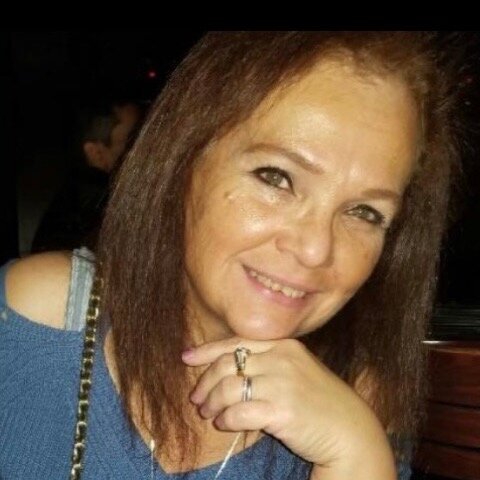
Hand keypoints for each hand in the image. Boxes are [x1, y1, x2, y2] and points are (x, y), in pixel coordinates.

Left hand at [181, 336, 395, 473]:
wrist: (350, 429)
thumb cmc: (318, 400)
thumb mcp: (295, 369)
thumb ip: (265, 362)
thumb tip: (224, 369)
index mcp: (283, 345)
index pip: (236, 343)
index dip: (207, 351)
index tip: (187, 358)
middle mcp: (281, 358)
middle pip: (227, 364)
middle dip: (205, 382)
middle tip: (197, 399)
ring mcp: (283, 383)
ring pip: (228, 388)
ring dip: (212, 403)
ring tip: (209, 414)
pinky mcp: (282, 410)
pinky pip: (239, 412)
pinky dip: (226, 419)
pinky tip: (225, 424)